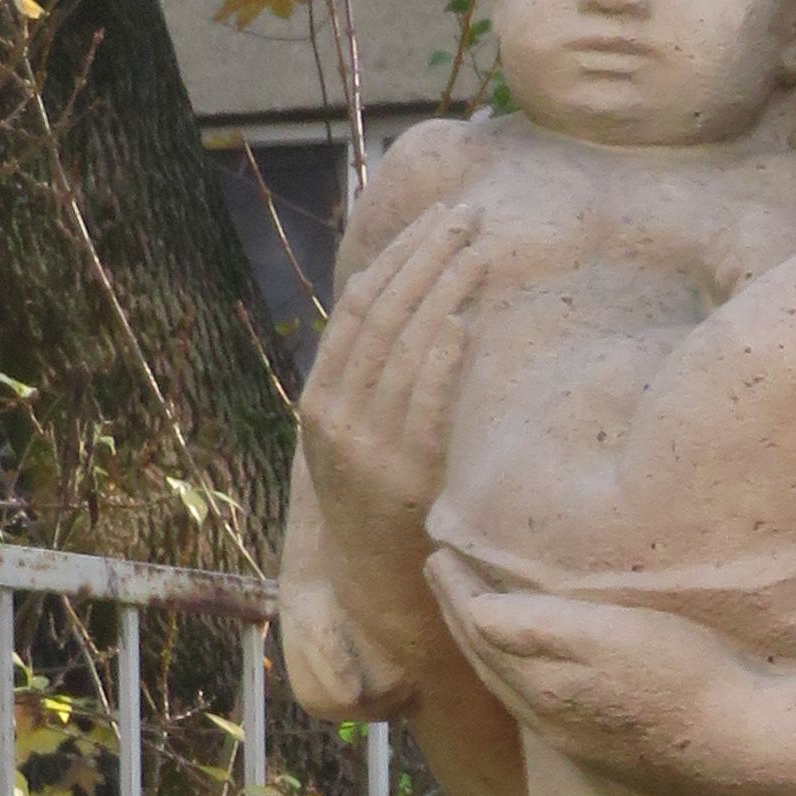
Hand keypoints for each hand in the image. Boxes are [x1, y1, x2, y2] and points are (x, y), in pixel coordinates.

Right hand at [299, 202, 481, 550]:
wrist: (376, 581)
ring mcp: (368, 444)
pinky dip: (440, 356)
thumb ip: (370, 379)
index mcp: (318, 399)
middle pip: (381, 315)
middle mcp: (335, 415)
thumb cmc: (377, 499)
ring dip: (442, 290)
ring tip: (477, 249)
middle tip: (467, 214)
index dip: (394, 256)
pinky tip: (463, 319)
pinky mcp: (405, 472)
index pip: (355, 307)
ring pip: (403, 348)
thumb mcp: (355, 434)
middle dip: (425, 256)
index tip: (432, 218)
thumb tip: (406, 301)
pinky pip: (423, 401)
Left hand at [426, 557, 783, 795]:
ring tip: (480, 618)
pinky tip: (542, 670)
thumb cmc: (683, 679)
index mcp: (541, 689)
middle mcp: (550, 721)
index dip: (457, 592)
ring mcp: (581, 741)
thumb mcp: (609, 637)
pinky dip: (524, 675)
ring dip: (490, 650)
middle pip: (490, 663)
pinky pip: (544, 706)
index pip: (481, 631)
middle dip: (462, 619)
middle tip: (445, 578)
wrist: (746, 752)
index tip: (436, 555)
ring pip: (515, 689)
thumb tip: (474, 612)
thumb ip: (537, 629)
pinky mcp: (613, 752)